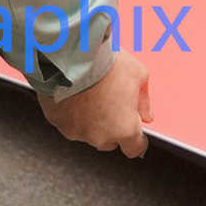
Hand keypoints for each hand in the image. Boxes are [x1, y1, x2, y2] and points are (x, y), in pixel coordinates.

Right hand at [38, 52, 152, 157]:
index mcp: (124, 129)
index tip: (135, 128)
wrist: (73, 56)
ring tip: (92, 96)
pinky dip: (73, 115)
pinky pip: (69, 124)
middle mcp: (100, 137)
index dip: (136, 139)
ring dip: (92, 121)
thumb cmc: (107, 64)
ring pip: (88, 133)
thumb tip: (146, 116)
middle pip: (110, 141)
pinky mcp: (59, 124)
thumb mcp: (138, 75)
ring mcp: (78, 132)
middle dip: (113, 128)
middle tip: (111, 103)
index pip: (135, 149)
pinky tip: (76, 96)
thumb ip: (144, 102)